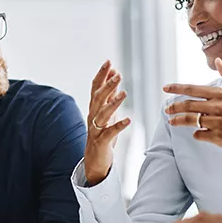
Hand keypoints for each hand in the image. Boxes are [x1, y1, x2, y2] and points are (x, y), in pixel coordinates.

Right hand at [84, 60, 130, 184]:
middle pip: (98, 98)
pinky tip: (128, 120)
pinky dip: (118, 125)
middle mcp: (92, 116)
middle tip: (118, 74)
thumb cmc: (102, 135)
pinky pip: (110, 132)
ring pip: (102, 114)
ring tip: (124, 93)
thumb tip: (114, 78)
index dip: (101, 75)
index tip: (109, 62)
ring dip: (113, 102)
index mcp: (94, 108)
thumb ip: (109, 96)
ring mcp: (95, 129)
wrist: (94, 160)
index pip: (95, 88)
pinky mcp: (101, 141)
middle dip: (107, 85)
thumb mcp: (106, 113)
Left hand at [163, 58, 221, 177]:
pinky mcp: (217, 137)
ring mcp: (217, 123)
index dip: (177, 88)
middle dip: (174, 107)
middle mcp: (218, 107)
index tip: (165, 88)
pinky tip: (198, 134)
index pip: (193, 89)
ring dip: (178, 121)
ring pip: (190, 120)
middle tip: (167, 109)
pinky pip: (199, 134)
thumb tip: (218, 61)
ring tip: (172, 121)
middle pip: (188, 105)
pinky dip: (197, 134)